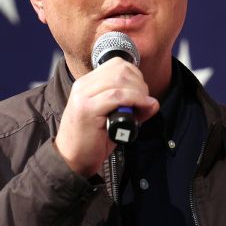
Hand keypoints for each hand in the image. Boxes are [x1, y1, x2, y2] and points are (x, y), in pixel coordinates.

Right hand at [55, 57, 159, 176]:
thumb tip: (153, 103)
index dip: (135, 74)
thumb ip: (131, 107)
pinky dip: (135, 99)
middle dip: (140, 84)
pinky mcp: (87, 109)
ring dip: (139, 92)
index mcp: (86, 83)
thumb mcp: (113, 119)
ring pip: (120, 81)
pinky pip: (117, 96)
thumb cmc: (92, 141)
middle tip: (144, 102)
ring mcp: (83, 96)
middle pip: (120, 69)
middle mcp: (83, 86)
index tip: (142, 92)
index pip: (116, 64)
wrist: (72, 160)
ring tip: (143, 107)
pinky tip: (142, 107)